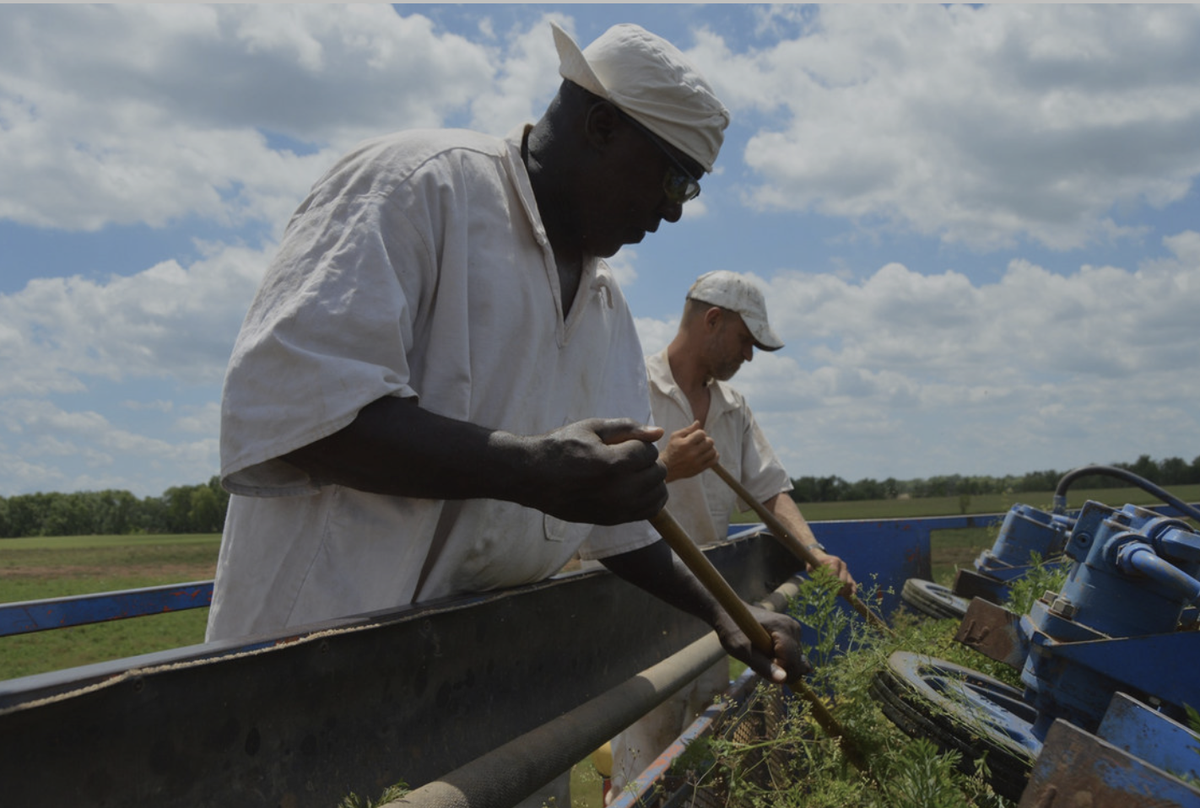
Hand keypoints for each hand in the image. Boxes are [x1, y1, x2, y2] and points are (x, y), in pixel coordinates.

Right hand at [522, 418, 666, 524]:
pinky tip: (635, 488)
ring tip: (630, 472)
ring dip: (651, 480)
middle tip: (626, 456)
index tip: (622, 443)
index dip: (639, 443)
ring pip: (658, 493)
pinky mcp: (612, 520)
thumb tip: (659, 432)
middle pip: (658, 472)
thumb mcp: (592, 428)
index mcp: (613, 463)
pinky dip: (649, 498)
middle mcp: (618, 490)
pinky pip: (648, 511)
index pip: (649, 451)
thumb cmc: (560, 447)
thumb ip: (627, 427)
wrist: (532, 477)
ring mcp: (616, 508)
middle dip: (647, 460)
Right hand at [661, 421, 717, 481]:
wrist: (667, 468)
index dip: (700, 433)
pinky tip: (708, 454)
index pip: (702, 433)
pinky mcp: (700, 469)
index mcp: (685, 444)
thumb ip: (688, 429)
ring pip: (713, 451)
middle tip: (700, 442)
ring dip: (710, 448)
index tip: (696, 436)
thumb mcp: (675, 437)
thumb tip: (698, 422)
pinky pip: (714, 461)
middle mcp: (692, 453)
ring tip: (704, 448)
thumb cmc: (671, 449)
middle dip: (706, 440)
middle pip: (710, 442)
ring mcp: (697, 462)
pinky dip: (714, 456)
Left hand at [712, 602, 810, 683]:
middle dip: (778, 669)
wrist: (729, 611)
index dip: (778, 672)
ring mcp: (794, 630)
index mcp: (783, 628)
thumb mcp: (742, 650)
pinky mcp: (792, 634)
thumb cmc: (732, 628)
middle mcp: (793, 627)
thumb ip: (762, 665)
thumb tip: (783, 680)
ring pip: (794, 661)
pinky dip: (779, 660)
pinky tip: (764, 653)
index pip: (793, 662)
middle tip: (755, 661)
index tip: (757, 668)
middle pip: (796, 662)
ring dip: (777, 665)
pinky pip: (792, 656)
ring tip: (758, 655)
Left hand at [809, 550, 856, 596]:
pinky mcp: (848, 574)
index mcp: (834, 561)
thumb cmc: (815, 564)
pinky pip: (853, 583)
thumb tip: (822, 582)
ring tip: (837, 594)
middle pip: (843, 581)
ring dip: (844, 591)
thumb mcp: (811, 567)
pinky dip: (852, 590)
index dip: (828, 584)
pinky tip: (852, 595)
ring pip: (849, 583)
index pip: (834, 577)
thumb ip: (815, 574)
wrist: (820, 558)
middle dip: (837, 589)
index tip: (824, 586)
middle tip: (831, 593)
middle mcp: (842, 565)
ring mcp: (846, 570)